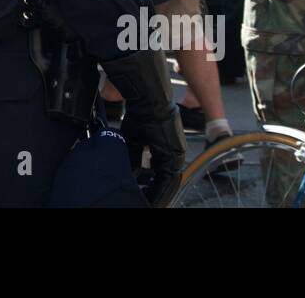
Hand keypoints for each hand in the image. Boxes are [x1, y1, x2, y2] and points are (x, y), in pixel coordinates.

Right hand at [102, 50, 184, 205]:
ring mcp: (177, 155)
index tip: (141, 198)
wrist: (148, 99)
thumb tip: (127, 173)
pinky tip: (151, 199)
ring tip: (146, 204)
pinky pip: (168, 180)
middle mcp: (175, 155)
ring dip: (157, 195)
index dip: (151, 190)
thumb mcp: (133, 139)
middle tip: (143, 204)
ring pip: (168, 184)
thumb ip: (132, 157)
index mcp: (167, 151)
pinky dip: (159, 191)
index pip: (160, 177)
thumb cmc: (140, 113)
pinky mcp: (176, 155)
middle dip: (153, 196)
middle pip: (165, 184)